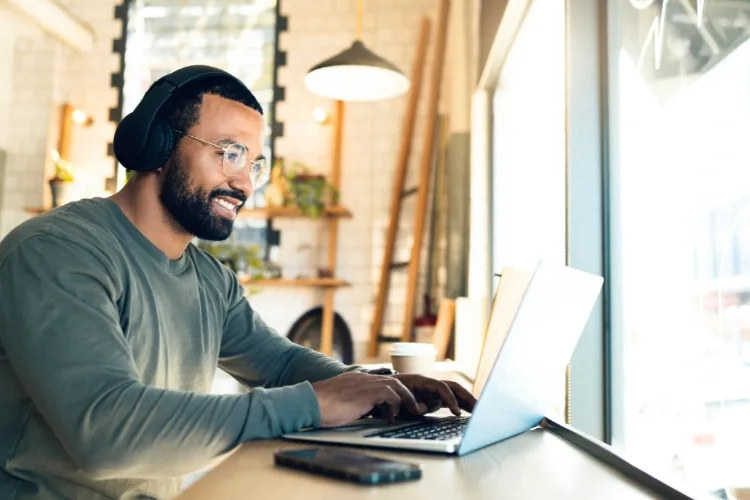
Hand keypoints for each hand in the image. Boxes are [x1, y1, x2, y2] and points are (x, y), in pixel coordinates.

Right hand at [311, 371, 428, 426]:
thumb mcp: (337, 402)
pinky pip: (390, 394)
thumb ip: (349, 403)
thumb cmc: (318, 406)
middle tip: (412, 407)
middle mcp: (362, 378)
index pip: (379, 382)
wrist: (309, 401)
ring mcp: (364, 383)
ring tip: (410, 411)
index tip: (397, 405)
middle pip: (393, 379)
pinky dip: (395, 405)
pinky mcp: (367, 392)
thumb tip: (355, 413)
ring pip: (395, 384)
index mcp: (355, 380)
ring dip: (405, 399)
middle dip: (405, 393)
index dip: (391, 392)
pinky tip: (392, 417)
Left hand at [391, 374, 476, 416]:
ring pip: (454, 393)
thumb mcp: (399, 399)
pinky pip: (449, 400)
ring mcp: (433, 391)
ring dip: (466, 400)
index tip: (456, 412)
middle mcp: (431, 384)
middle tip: (479, 408)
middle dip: (467, 396)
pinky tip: (469, 411)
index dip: (450, 399)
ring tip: (479, 411)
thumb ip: (412, 403)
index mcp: (422, 381)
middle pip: (454, 387)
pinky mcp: (433, 398)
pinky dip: (460, 404)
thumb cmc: (391, 393)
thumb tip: (422, 409)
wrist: (384, 390)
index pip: (442, 387)